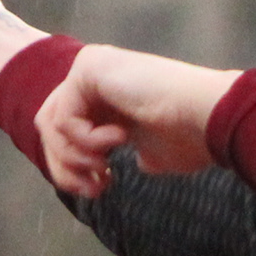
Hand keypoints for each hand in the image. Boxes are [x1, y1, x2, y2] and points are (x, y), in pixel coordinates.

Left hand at [37, 43, 236, 195]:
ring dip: (74, 156)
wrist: (208, 116)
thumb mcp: (157, 152)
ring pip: (48, 123)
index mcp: (109, 98)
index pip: (64, 133)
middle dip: (64, 167)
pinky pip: (62, 116)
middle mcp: (95, 79)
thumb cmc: (192, 136)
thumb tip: (143, 161)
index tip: (101, 189)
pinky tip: (118, 138)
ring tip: (106, 165)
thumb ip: (140, 151)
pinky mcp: (88, 67)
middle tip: (94, 188)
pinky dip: (85, 139)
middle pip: (47, 128)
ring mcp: (90, 69)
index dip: (72, 168)